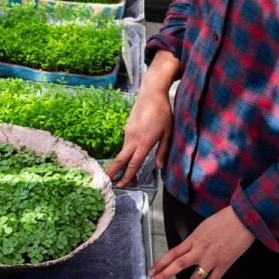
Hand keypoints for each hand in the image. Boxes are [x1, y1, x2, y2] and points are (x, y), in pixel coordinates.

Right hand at [111, 53, 178, 186]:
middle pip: (120, 159)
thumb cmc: (163, 112)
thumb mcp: (168, 132)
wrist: (151, 93)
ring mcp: (128, 132)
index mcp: (144, 142)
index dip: (127, 176)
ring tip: (126, 173)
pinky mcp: (127, 126)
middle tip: (110, 183)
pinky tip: (132, 155)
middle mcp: (133, 138)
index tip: (121, 185)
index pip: (133, 164)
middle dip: (114, 172)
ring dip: (122, 163)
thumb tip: (160, 167)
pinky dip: (126, 152)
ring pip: (123, 151)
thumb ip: (163, 150)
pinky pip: (125, 143)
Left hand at [148, 205, 254, 278]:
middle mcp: (200, 250)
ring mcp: (212, 258)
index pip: (173, 253)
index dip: (161, 263)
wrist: (242, 219)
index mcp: (194, 239)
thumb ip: (196, 238)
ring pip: (196, 277)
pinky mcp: (224, 263)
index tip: (152, 270)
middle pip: (178, 265)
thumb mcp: (204, 226)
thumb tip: (191, 246)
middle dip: (164, 275)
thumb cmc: (225, 219)